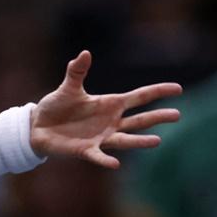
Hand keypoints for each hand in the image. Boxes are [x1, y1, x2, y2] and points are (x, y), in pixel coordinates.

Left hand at [31, 50, 182, 167]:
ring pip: (125, 139)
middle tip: (177, 114)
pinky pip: (98, 156)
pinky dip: (105, 160)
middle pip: (139, 120)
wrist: (38, 126)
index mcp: (109, 104)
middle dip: (157, 117)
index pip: (138, 97)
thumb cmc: (56, 105)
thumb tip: (85, 53)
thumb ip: (77, 71)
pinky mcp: (86, 150)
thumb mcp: (68, 87)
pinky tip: (116, 163)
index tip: (178, 88)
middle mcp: (110, 122)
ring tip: (157, 141)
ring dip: (140, 141)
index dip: (157, 92)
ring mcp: (101, 137)